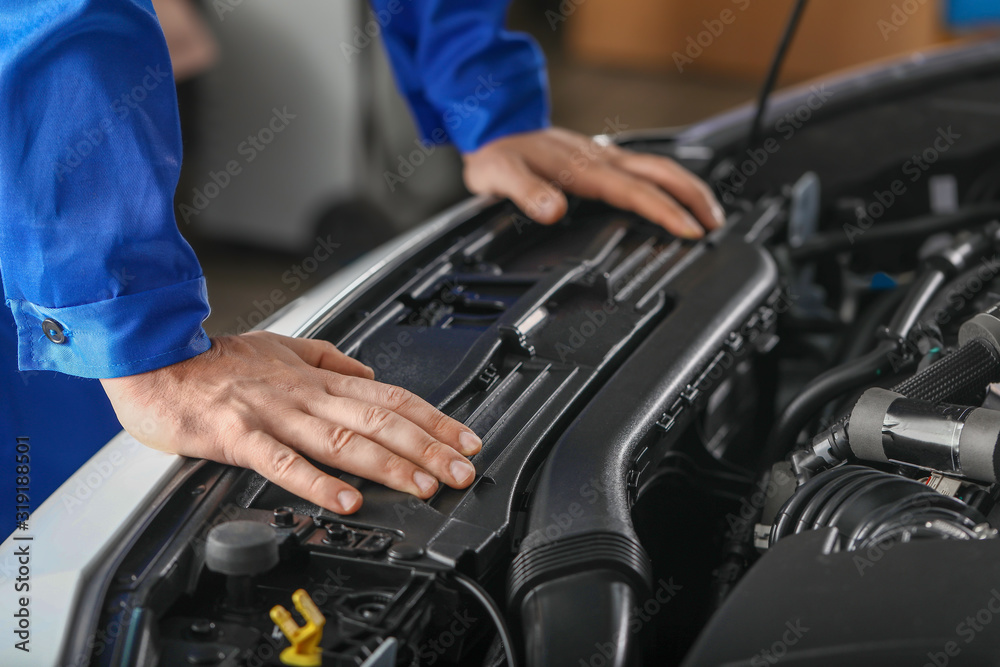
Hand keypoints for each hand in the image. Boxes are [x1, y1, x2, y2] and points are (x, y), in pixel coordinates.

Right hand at [100, 331, 481, 513]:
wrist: (156, 359)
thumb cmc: (218, 360)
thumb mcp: (284, 347)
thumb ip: (330, 360)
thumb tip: (369, 372)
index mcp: (319, 379)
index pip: (391, 397)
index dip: (434, 418)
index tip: (466, 438)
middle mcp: (306, 395)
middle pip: (380, 420)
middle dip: (428, 446)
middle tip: (463, 469)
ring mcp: (275, 415)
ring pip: (344, 440)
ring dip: (390, 465)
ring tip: (425, 485)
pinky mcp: (240, 435)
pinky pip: (284, 462)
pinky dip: (318, 482)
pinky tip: (348, 500)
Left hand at [462, 127, 725, 238]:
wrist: (493, 126)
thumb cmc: (498, 153)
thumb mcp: (501, 176)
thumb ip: (526, 193)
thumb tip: (551, 210)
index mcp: (584, 168)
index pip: (636, 192)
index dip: (666, 212)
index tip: (690, 230)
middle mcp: (600, 159)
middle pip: (662, 174)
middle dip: (694, 198)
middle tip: (716, 225)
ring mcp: (603, 157)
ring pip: (659, 167)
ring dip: (688, 188)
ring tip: (710, 213)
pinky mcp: (600, 158)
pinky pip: (645, 167)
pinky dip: (669, 182)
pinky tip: (674, 195)